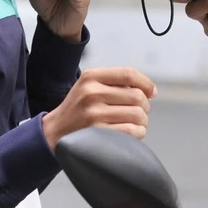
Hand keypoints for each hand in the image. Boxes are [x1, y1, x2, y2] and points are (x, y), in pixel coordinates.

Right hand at [41, 67, 157, 149]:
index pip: (128, 74)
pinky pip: (131, 131)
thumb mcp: (89, 86)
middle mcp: (92, 93)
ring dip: (143, 121)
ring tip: (137, 123)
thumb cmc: (80, 108)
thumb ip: (116, 83)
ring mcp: (94, 113)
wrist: (55, 131)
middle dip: (145, 105)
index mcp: (91, 77)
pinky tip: (132, 132)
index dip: (146, 83)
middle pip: (137, 96)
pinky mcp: (98, 133)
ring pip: (137, 114)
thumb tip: (151, 91)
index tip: (152, 92)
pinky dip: (138, 133)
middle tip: (141, 111)